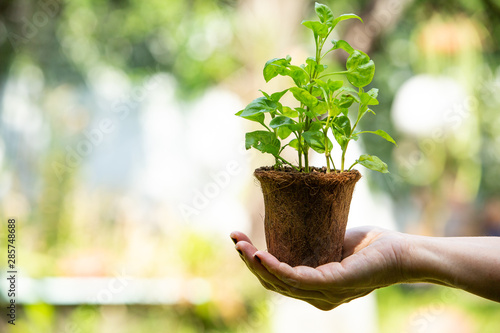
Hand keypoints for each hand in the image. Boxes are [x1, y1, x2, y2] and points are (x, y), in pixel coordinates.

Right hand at [230, 226, 408, 310]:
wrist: (402, 251)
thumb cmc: (371, 247)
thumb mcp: (332, 243)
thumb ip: (312, 242)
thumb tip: (290, 223)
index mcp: (314, 286)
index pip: (277, 279)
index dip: (255, 262)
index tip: (239, 240)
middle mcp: (316, 296)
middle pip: (272, 283)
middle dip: (249, 261)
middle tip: (234, 239)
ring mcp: (324, 293)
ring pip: (280, 283)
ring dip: (256, 263)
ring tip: (241, 245)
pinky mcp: (334, 285)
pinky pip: (298, 279)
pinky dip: (276, 268)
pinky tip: (262, 256)